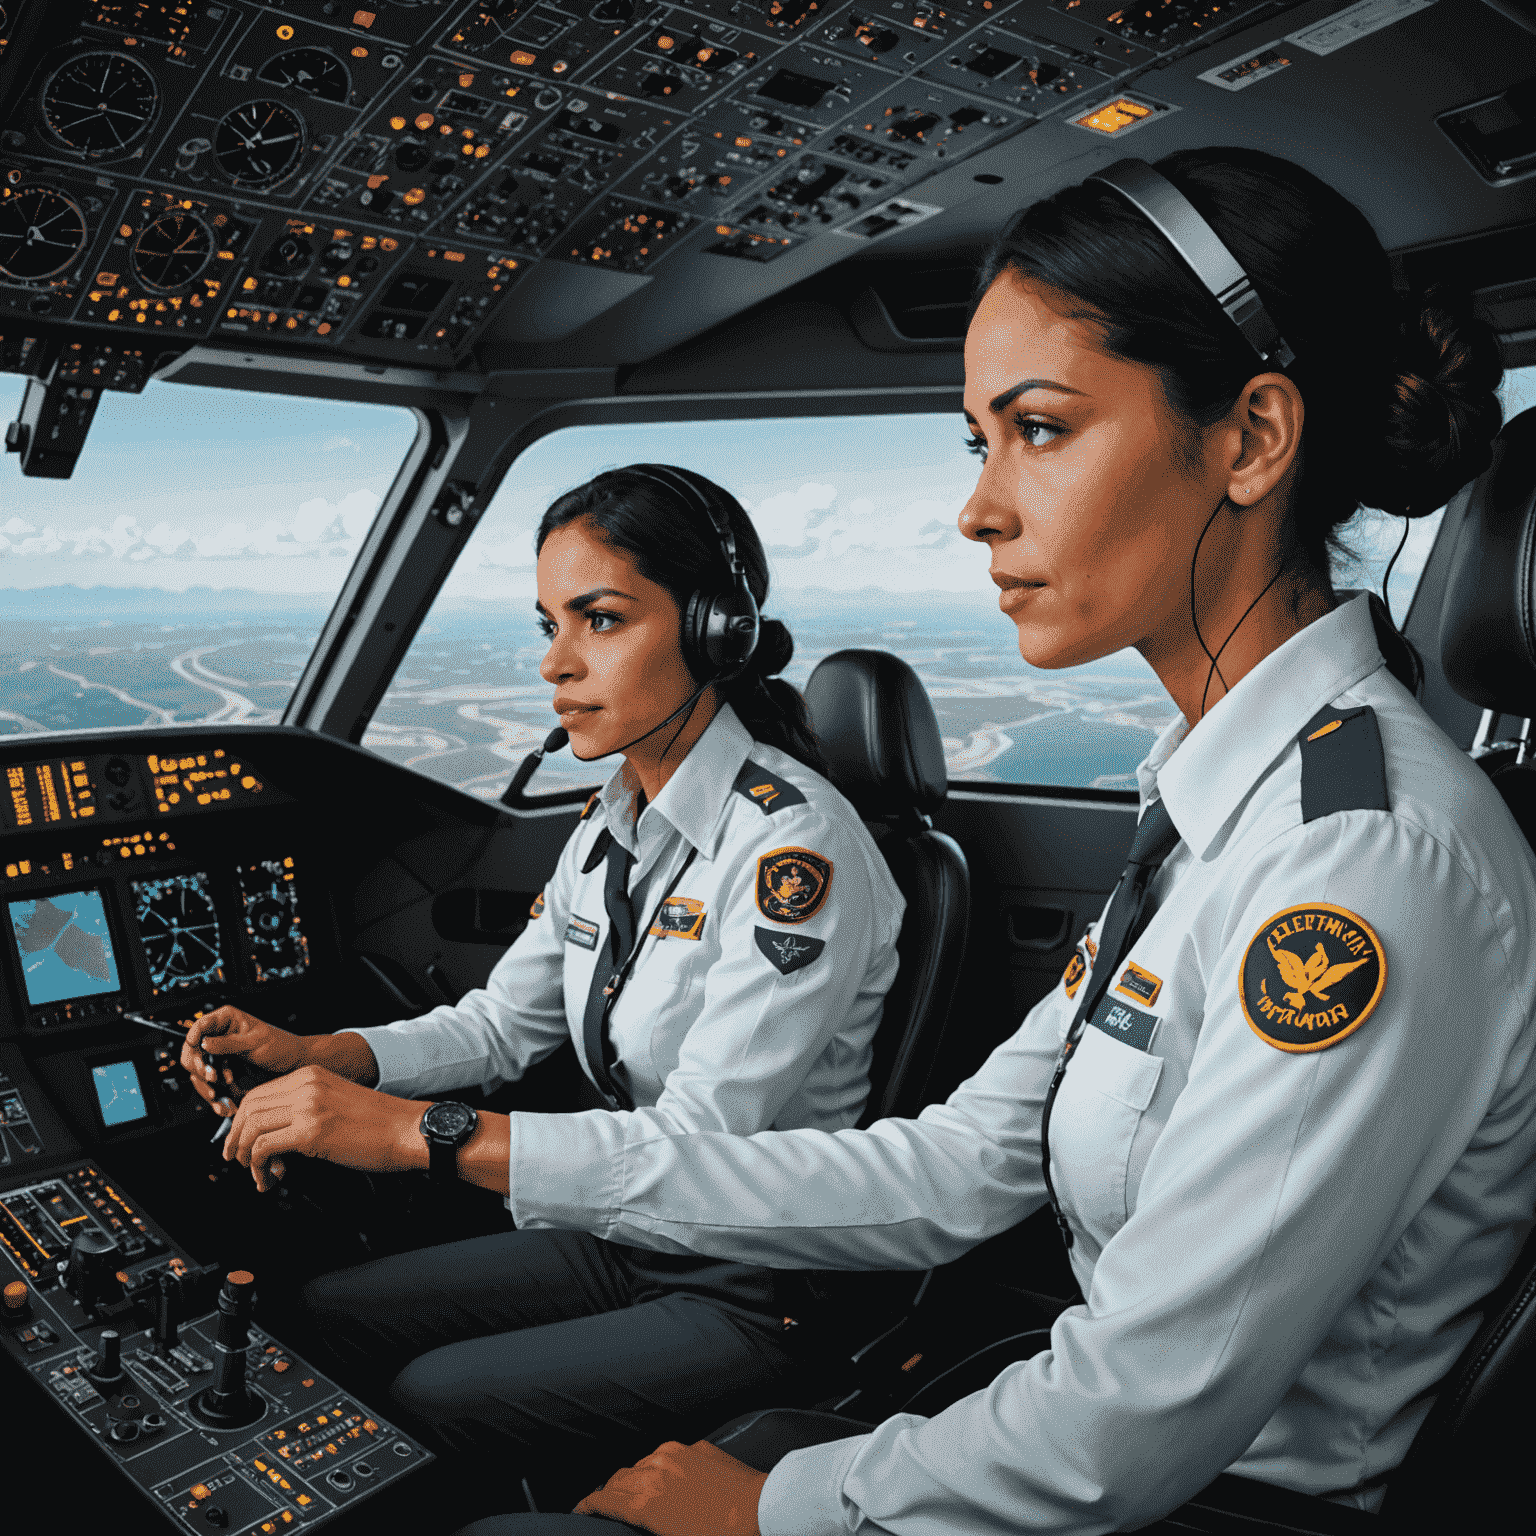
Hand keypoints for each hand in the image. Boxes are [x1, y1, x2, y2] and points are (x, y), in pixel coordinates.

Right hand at [182, 1006, 309, 1111]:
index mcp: (226, 1020)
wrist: (294, 1066)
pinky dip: (214, 1097)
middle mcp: (219, 1037)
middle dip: (199, 1068)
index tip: (199, 1053)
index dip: (195, 1040)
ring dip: (206, 1087)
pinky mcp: (222, 1073)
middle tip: (212, 1078)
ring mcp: (219, 1056)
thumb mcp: (255, 1042)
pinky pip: (210, 1086)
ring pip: (198, 1073)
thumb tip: (204, 1042)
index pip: (199, 1026)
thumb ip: (229, 1043)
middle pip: (193, 1053)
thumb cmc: (281, 1046)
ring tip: (218, 1096)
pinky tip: (223, 1105)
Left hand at [221, 1064, 424, 1193]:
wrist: (409, 1130)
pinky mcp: (311, 1131)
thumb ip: (308, 1108)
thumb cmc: (381, 1124)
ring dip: (246, 1157)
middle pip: (248, 1108)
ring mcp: (308, 1106)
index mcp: (311, 1075)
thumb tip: (278, 1133)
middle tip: (239, 1161)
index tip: (242, 1142)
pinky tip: (272, 1177)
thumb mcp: (338, 1103)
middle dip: (236, 1139)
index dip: (243, 1121)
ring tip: (259, 1174)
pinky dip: (260, 1166)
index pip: (259, 1093)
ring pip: (251, 1128)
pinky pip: (264, 1147)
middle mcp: (306, 1084)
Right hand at [575, 1441, 766, 1535]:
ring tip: (642, 1497)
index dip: (587, 1506)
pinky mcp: (696, 1447)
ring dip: (635, 1479)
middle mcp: (656, 1471)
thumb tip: (639, 1521)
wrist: (762, 1510)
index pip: (602, 1499)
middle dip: (609, 1494)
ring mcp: (677, 1455)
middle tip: (609, 1508)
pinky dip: (661, 1468)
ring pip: (641, 1464)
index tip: (581, 1510)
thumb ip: (646, 1526)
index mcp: (646, 1501)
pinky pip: (667, 1456)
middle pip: (617, 1479)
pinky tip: (672, 1483)